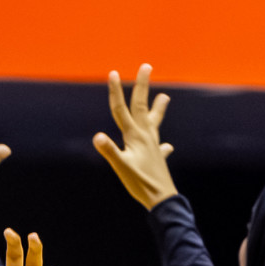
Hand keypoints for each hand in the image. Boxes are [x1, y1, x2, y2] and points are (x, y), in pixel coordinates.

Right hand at [93, 64, 177, 208]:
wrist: (162, 198)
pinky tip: (167, 146)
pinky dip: (162, 143)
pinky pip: (160, 146)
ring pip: (154, 121)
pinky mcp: (157, 157)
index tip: (113, 73)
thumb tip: (97, 136)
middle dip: (142, 86)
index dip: (116, 92)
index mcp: (135, 136)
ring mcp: (153, 145)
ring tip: (165, 96)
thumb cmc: (140, 183)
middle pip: (142, 106)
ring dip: (158, 108)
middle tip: (146, 67)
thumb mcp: (121, 167)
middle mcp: (146, 136)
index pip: (122, 110)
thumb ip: (110, 151)